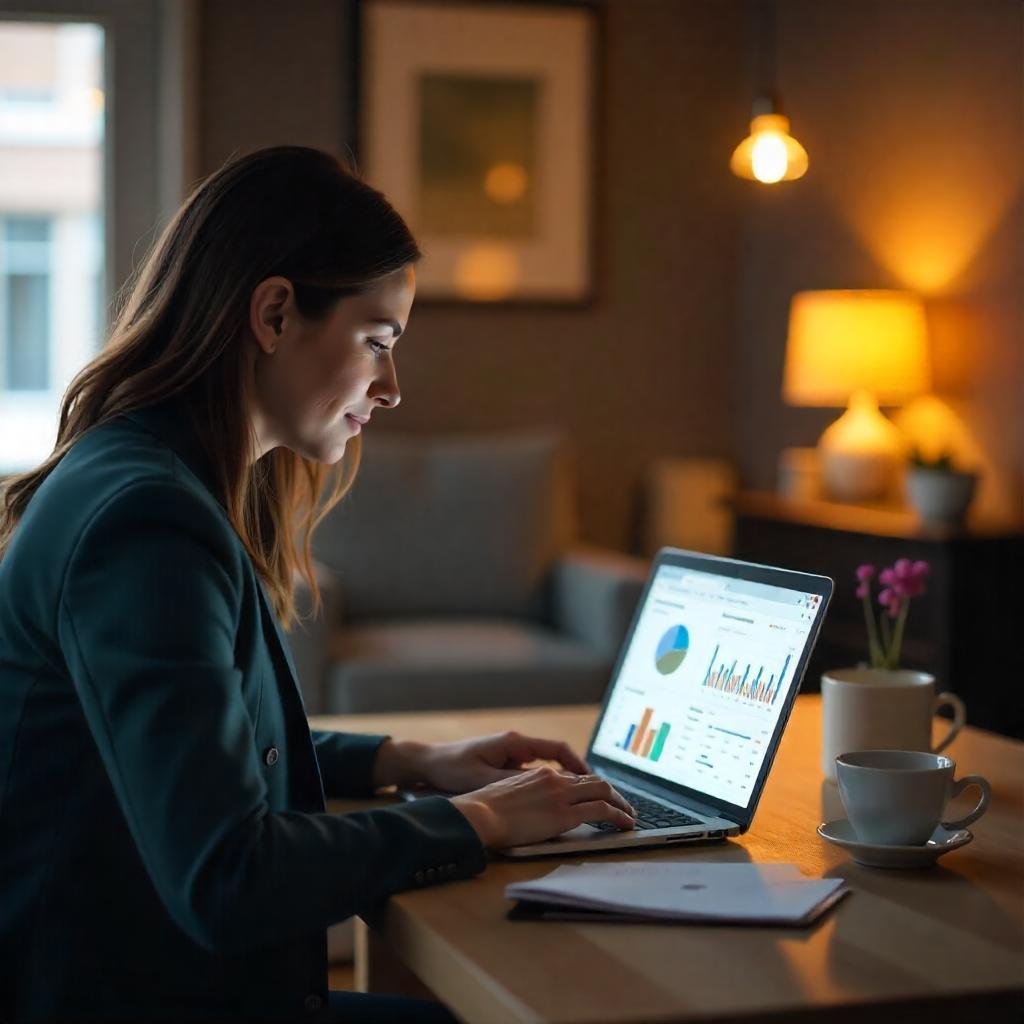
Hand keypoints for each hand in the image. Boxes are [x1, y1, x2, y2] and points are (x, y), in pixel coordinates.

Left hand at [418, 730, 590, 793]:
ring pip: (548, 766)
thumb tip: (545, 790)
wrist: (427, 762)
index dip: (579, 766)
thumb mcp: (482, 778)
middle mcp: (517, 745)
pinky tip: (555, 802)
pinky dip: (548, 785)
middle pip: (558, 757)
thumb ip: (513, 783)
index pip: (557, 750)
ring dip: (565, 781)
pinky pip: (535, 772)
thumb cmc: (452, 768)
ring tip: (584, 801)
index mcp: (515, 743)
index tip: (595, 782)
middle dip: (580, 775)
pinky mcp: (504, 764)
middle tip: (600, 794)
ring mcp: (511, 754)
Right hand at [451, 766, 635, 848]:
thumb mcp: (508, 794)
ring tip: (629, 816)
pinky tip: (625, 824)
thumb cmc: (484, 810)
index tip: (600, 796)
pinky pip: (602, 811)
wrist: (479, 815)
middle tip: (622, 806)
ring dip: (621, 804)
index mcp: (541, 774)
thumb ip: (526, 795)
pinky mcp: (565, 814)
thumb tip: (531, 807)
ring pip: (604, 792)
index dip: (592, 787)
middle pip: (595, 781)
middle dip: (613, 793)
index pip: (575, 777)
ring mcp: (562, 795)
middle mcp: (555, 780)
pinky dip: (618, 816)